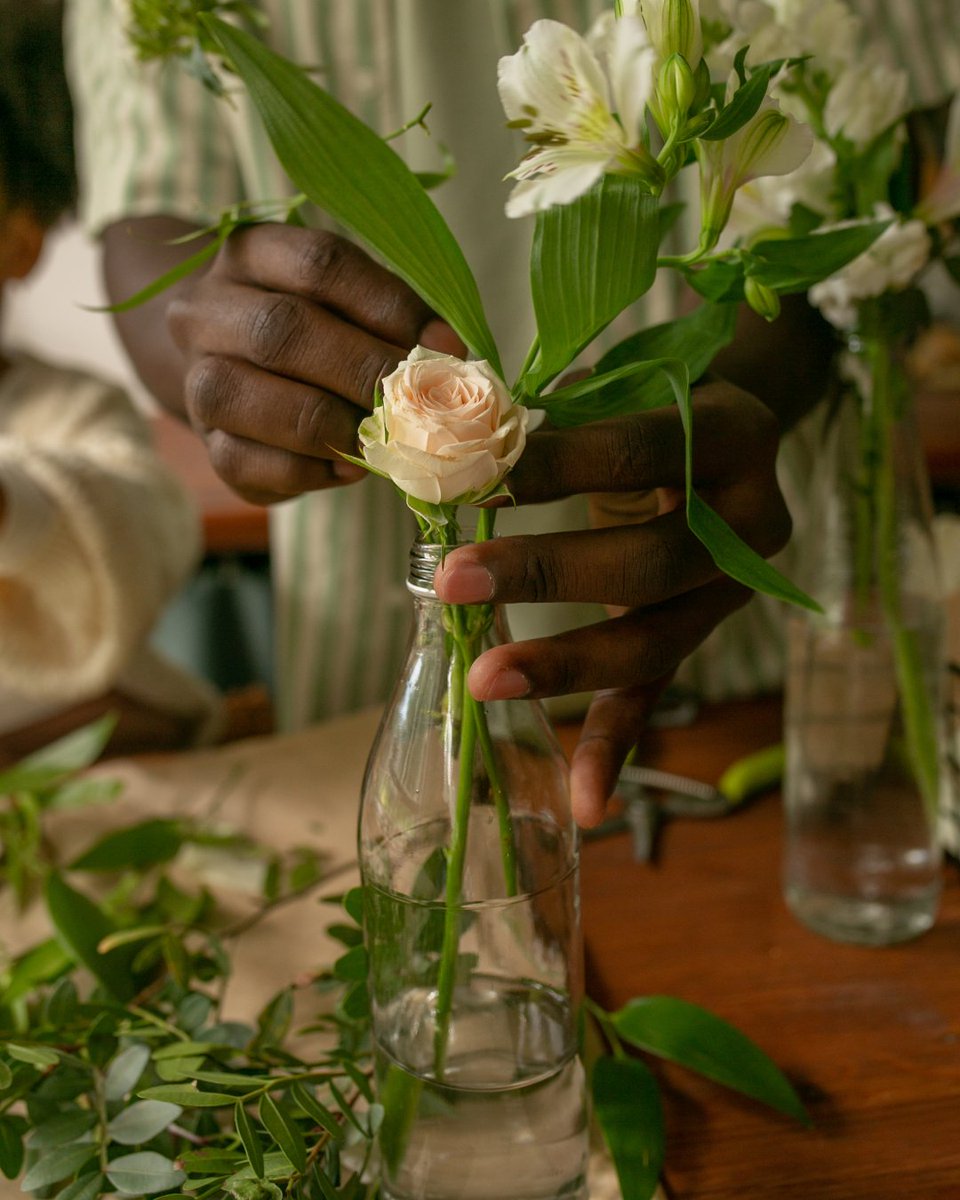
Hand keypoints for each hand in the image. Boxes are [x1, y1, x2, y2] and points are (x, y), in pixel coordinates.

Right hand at [165, 224, 462, 503]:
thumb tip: (446, 360)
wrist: (230, 367)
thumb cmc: (314, 332)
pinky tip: (346, 467)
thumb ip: (391, 323)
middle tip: (415, 401)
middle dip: (361, 370)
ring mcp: (195, 377)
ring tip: (378, 438)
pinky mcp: (207, 442)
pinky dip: (304, 468)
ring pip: (241, 395)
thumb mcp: (347, 305)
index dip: (389, 306)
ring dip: (326, 423)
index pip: (319, 265)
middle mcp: (207, 310)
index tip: (445, 346)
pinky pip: (241, 460)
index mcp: (252, 254)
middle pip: (280, 330)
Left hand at [434, 380, 791, 826]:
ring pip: (653, 641)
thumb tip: (451, 454)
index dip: (556, 466)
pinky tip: (584, 801)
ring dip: (564, 666)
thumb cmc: (655, 402)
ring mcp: (735, 591)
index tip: (477, 480)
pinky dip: (616, 746)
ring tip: (484, 683)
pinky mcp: (705, 635)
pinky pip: (657, 692)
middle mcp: (753, 519)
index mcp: (734, 433)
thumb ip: (556, 419)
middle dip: (546, 573)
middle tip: (454, 577)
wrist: (737, 429)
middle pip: (649, 562)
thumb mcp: (621, 387)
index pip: (637, 450)